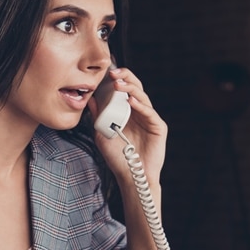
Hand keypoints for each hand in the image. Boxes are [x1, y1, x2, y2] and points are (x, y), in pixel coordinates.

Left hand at [88, 67, 167, 185]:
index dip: (117, 79)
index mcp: (127, 112)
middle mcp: (140, 112)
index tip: (105, 72)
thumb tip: (90, 99)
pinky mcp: (158, 127)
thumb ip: (98, 117)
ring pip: (142, 97)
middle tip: (113, 73)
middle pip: (135, 88)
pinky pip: (149, 112)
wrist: (131, 176)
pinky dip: (140, 105)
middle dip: (125, 78)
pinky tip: (131, 101)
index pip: (124, 90)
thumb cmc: (118, 158)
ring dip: (130, 88)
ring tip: (118, 84)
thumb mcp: (102, 134)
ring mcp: (150, 119)